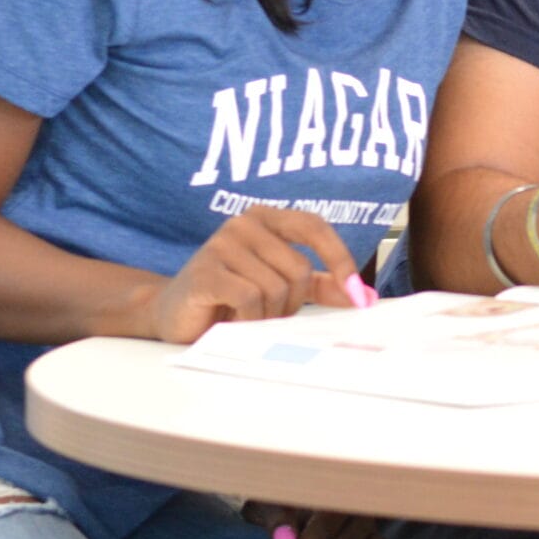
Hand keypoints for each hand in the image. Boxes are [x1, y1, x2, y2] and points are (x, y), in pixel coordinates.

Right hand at [144, 207, 366, 343]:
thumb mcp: (281, 286)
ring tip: (245, 316)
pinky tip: (231, 320)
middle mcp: (244, 223)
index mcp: (267, 218)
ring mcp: (221, 244)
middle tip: (267, 314)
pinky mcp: (205, 271)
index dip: (339, 258)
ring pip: (275, 288)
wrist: (175, 313)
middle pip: (298, 269)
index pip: (314, 227)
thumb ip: (320, 285)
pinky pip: (250, 298)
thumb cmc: (231, 297)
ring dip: (266, 315)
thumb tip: (363, 296)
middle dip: (291, 303)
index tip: (357, 295)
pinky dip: (248, 318)